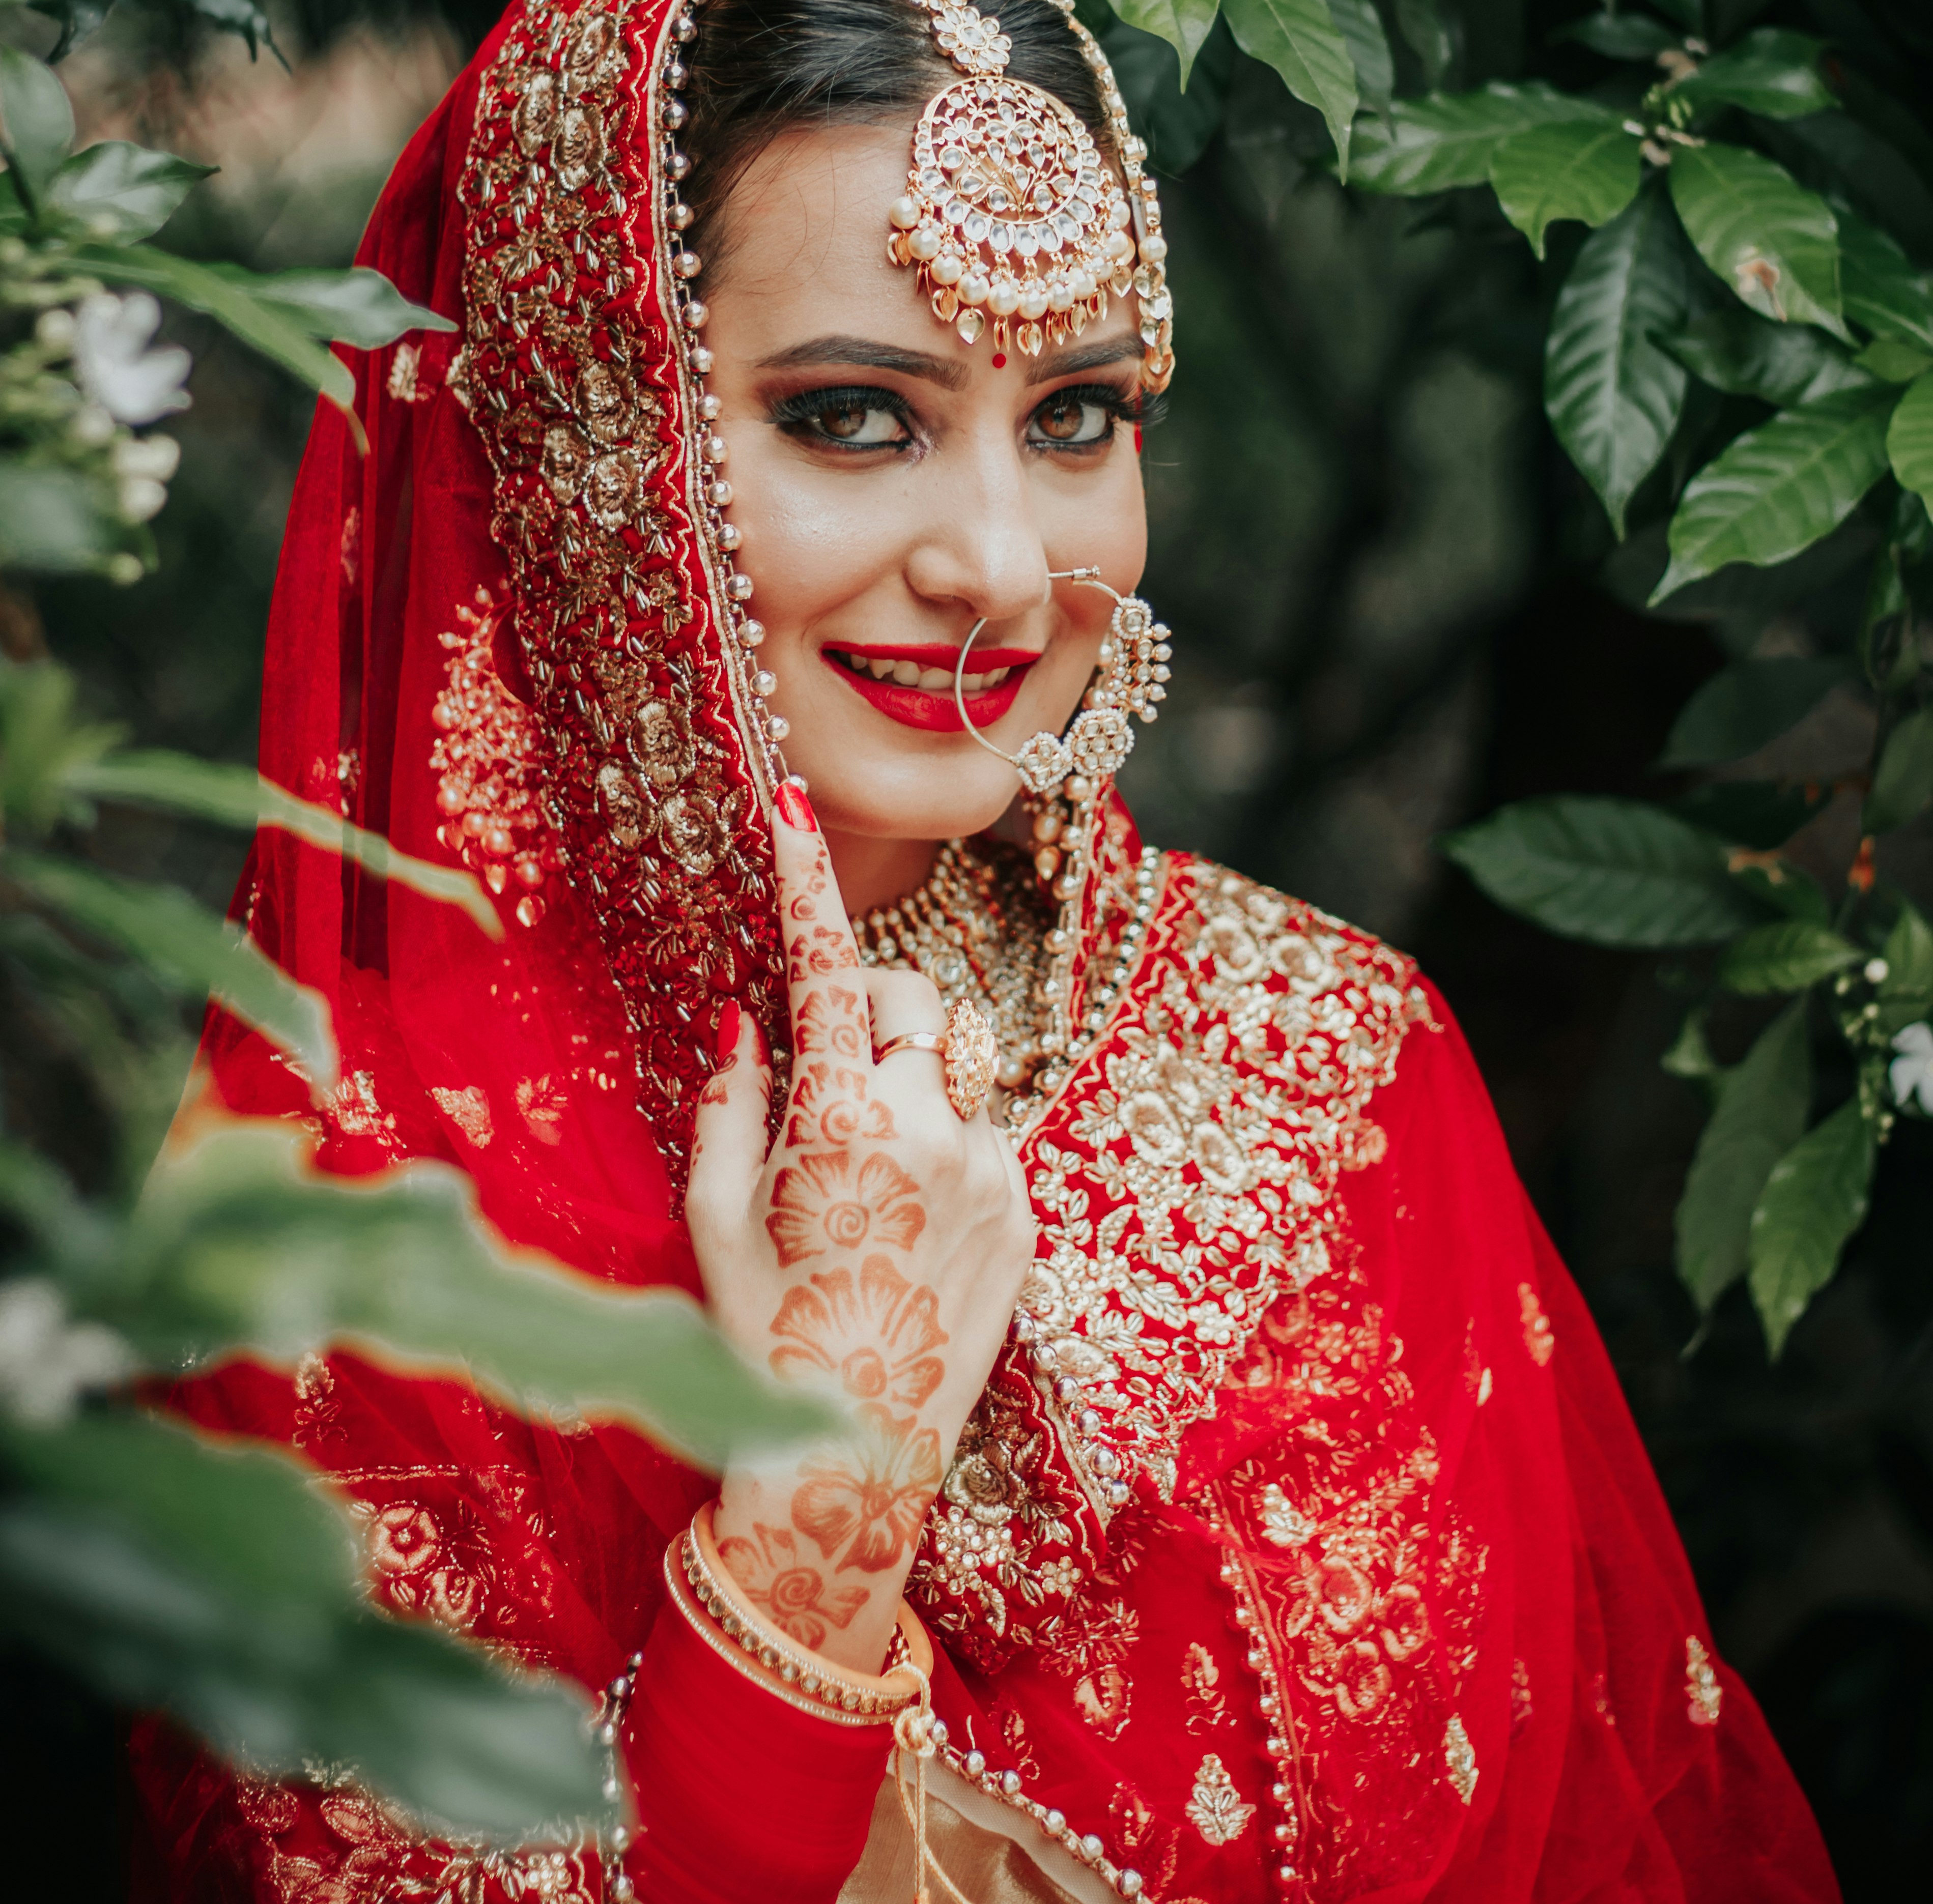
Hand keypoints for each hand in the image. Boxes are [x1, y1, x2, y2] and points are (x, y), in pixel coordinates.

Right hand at [686, 791, 1035, 1671]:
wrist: (855, 1457)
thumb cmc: (759, 1332)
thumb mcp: (713, 1218)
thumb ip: (729, 1101)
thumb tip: (749, 1017)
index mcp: (836, 1125)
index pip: (827, 971)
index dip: (807, 886)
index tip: (795, 813)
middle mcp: (925, 1130)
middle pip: (914, 1004)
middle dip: (875, 1008)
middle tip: (833, 1068)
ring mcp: (988, 1168)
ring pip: (953, 1071)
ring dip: (913, 1088)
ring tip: (870, 1178)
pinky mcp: (1026, 1208)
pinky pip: (985, 1134)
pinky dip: (947, 1148)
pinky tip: (909, 1223)